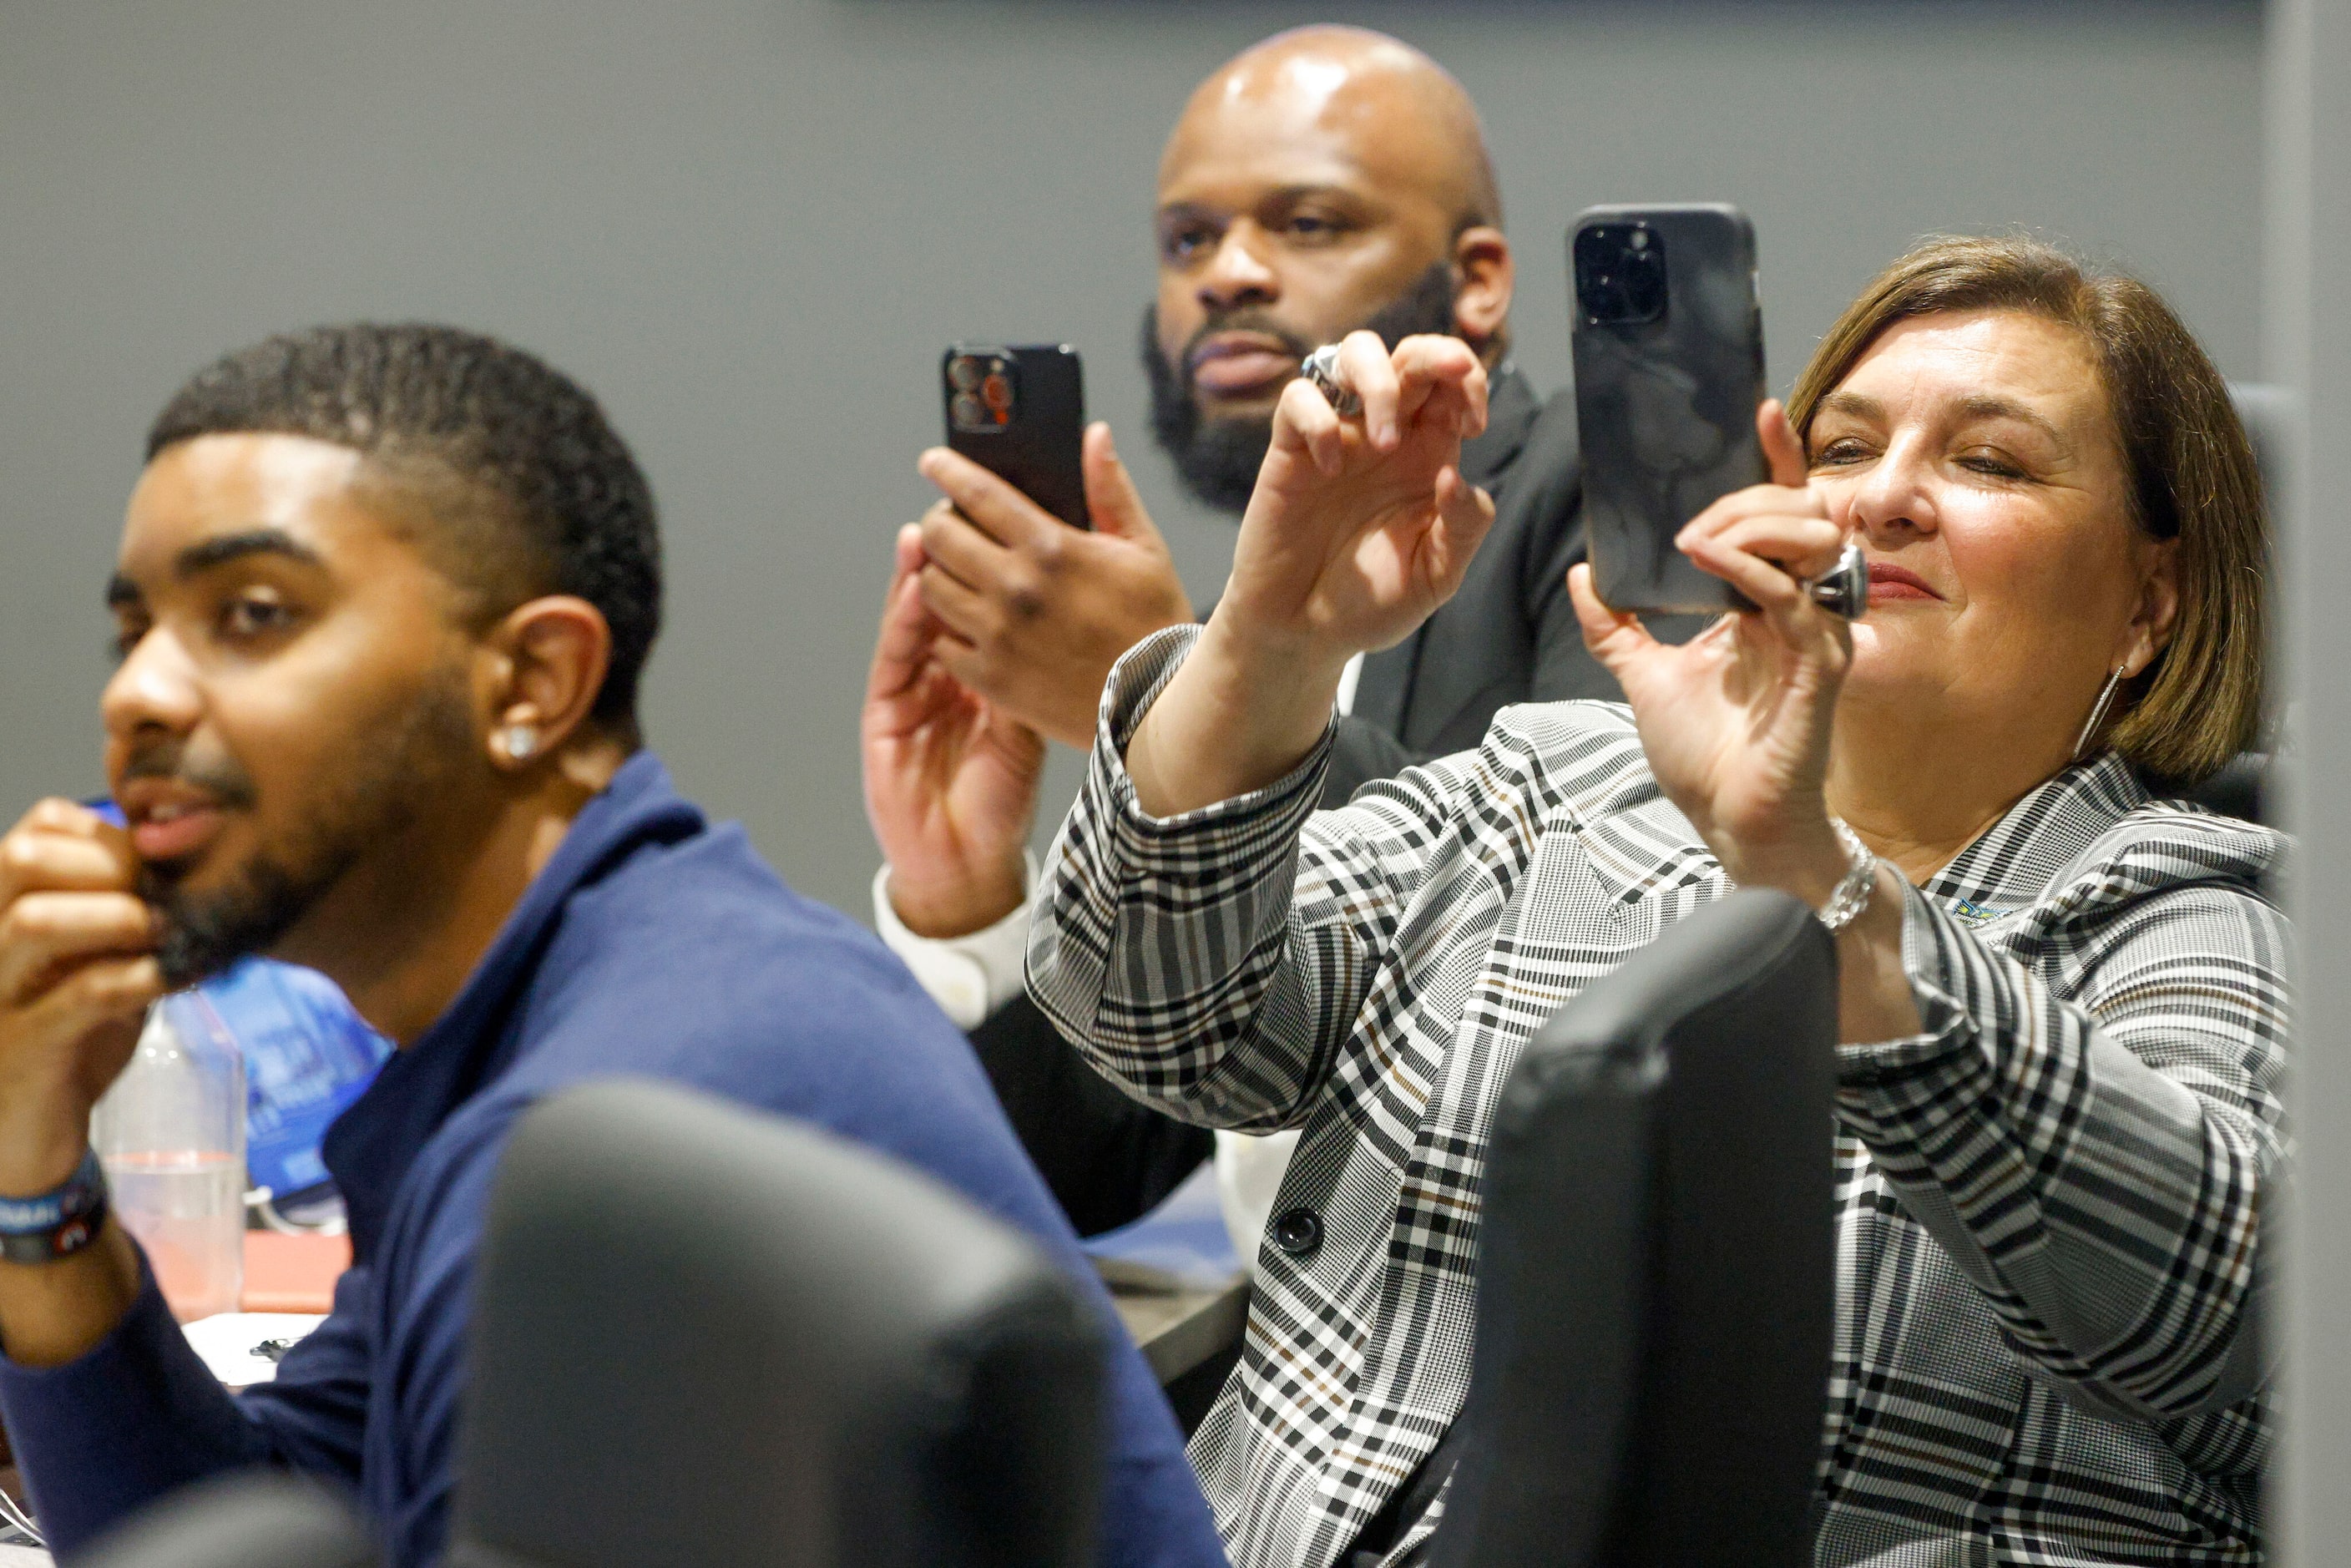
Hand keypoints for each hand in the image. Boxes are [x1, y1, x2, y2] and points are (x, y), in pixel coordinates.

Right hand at [0, 800, 162, 1195]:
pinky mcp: (24, 1048)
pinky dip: (143, 977)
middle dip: (114, 864)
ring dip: (122, 917)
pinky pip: (82, 995)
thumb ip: (125, 910)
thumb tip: (192, 862)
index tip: (166, 864)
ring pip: (37, 922)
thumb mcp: (96, 959)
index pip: (39, 826)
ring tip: (173, 934)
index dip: (112, 833)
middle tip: (170, 896)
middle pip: (23, 856)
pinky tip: (181, 977)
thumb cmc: (66, 1038)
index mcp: (0, 908)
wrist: (21, 1137)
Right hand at [862, 526, 1046, 938]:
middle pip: (943, 600)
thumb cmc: (1000, 799)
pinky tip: (917, 586)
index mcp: (978, 671)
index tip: (1004, 523)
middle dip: (951, 555)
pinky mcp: (884, 710)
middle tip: (963, 506)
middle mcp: (940, 672)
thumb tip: (1064, 610)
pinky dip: (905, 619)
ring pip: (914, 618)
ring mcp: (910, 689)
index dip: (988, 567)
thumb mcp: (1031, 724)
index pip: (980, 605)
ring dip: (919, 573)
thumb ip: (1037, 666)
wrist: (966, 863)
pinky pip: (896, 655)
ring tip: (932, 527)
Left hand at [914, 424, 1192, 748]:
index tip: (933, 462)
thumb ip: (1110, 490)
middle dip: (938, 522)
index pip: (978, 493)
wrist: (1158, 706)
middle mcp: (1015, 587)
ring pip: (929, 586)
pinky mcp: (991, 678)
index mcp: (1051, 547)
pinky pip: (940, 642)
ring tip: (956, 574)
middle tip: (949, 525)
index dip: (947, 470)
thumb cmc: (1155, 625)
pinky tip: (965, 624)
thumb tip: (1094, 435)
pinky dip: (945, 629)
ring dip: (936, 573)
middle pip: (938, 535)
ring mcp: (998, 635)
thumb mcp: (1144, 548)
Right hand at [1215, 330, 1495, 672]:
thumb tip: (1457, 476)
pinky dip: (1317, 419)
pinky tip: (1330, 468)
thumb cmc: (1369, 603)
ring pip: (1352, 354)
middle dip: (1436, 353)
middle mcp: (1385, 433)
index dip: (1470, 383)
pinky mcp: (1289, 450)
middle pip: (1410, 355)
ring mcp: (1336, 436)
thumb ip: (1463, 528)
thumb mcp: (1437, 576)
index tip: (1473, 425)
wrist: (1303, 632)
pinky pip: (1299, 399)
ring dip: (1378, 378)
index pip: (1453, 385)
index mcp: (1428, 453)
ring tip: (1384, 438)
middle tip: (1452, 375)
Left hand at [1570, 402, 1853, 902]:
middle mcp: (1801, 607)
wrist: (1730, 824)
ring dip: (1746, 525)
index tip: (1755, 409)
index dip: (1775, 460)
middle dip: (1741, 498)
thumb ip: (1617, 626)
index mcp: (1765, 600)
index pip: (1783, 513)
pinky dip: (1748, 570)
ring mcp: (1817, 632)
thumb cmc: (1706, 759)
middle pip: (1797, 511)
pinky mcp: (1821, 664)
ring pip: (1807, 540)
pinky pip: (1793, 597)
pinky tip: (1705, 561)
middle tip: (1687, 523)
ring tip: (1692, 542)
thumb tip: (1583, 576)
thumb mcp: (1643, 677)